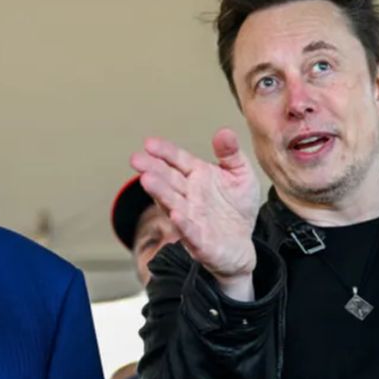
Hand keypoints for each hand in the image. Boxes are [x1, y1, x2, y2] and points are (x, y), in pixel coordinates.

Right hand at [130, 128, 260, 299]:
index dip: (164, 152)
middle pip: (168, 179)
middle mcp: (189, 195)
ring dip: (160, 192)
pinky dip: (182, 223)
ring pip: (172, 202)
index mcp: (198, 176)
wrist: (241, 245)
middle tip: (136, 159)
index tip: (149, 143)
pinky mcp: (199, 241)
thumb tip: (224, 132)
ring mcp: (191, 217)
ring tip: (146, 180)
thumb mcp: (241, 175)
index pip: (177, 160)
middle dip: (153, 169)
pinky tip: (175, 214)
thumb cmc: (237, 207)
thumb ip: (231, 154)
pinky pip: (189, 231)